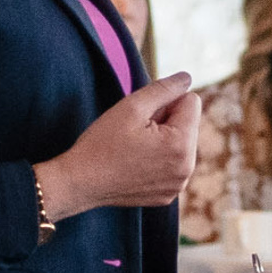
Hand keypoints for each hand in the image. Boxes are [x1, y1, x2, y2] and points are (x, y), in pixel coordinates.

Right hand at [37, 73, 200, 219]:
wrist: (80, 182)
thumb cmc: (102, 143)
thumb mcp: (131, 107)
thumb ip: (164, 89)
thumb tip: (186, 78)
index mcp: (181, 145)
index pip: (191, 102)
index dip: (166, 101)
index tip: (144, 114)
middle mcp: (187, 168)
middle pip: (188, 124)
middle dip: (166, 121)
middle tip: (136, 131)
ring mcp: (178, 184)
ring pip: (181, 145)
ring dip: (163, 139)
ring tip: (134, 147)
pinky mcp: (168, 194)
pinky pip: (172, 165)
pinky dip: (159, 160)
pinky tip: (134, 163)